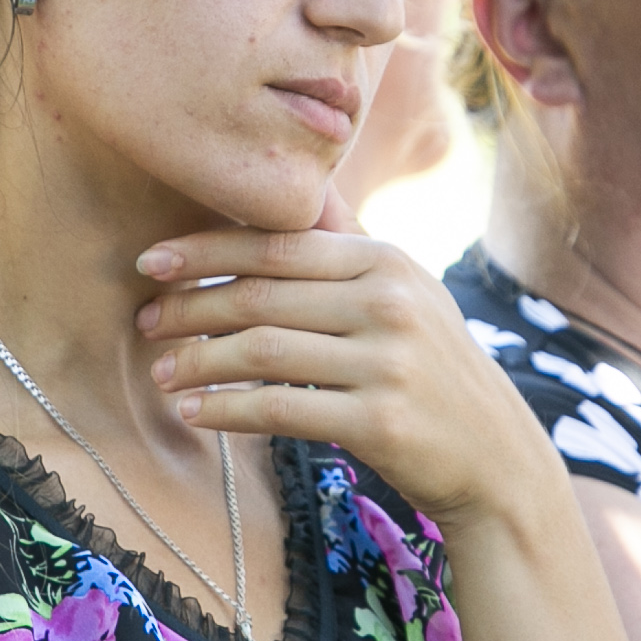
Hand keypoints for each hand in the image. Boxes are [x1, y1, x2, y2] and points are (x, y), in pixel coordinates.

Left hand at [135, 202, 563, 529]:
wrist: (496, 457)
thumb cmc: (433, 370)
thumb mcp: (407, 293)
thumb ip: (350, 241)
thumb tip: (300, 183)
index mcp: (388, 260)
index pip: (277, 243)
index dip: (205, 249)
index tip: (150, 262)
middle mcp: (391, 302)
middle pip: (261, 295)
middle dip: (190, 306)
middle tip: (144, 322)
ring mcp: (388, 362)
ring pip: (263, 351)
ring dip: (198, 361)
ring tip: (161, 372)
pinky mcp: (381, 421)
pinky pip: (281, 409)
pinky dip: (228, 409)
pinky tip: (195, 412)